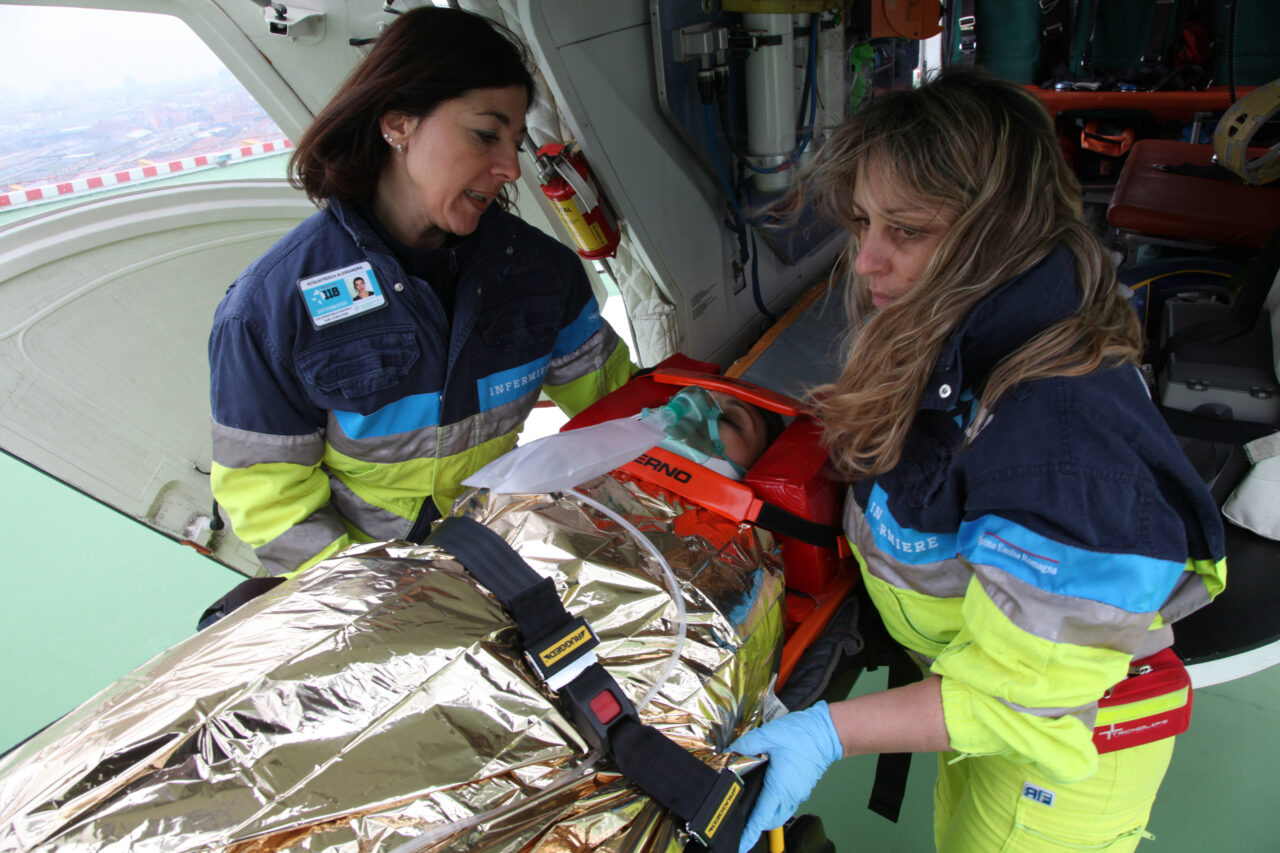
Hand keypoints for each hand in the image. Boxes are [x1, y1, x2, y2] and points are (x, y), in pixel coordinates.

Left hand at [729, 701, 843, 852]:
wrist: (827, 733)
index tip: (741, 844)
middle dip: (756, 825)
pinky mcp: (803, 787)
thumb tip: (729, 753)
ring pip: (781, 814)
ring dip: (767, 815)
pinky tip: (768, 792)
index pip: (761, 817)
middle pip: (770, 821)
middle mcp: (790, 795)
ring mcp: (799, 793)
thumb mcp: (768, 735)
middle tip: (743, 823)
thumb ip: (745, 745)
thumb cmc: (803, 735)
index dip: (749, 833)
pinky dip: (777, 805)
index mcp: (779, 787)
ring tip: (753, 809)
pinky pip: (788, 804)